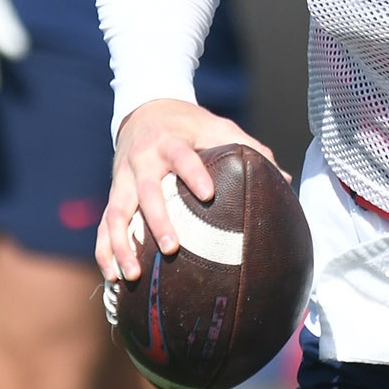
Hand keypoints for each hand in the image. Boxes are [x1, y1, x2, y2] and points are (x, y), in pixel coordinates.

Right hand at [96, 99, 278, 283]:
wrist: (145, 110)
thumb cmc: (189, 124)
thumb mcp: (218, 127)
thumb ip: (249, 147)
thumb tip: (284, 178)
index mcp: (171, 142)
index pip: (183, 157)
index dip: (194, 174)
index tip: (208, 194)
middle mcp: (143, 161)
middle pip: (146, 191)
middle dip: (157, 220)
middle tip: (172, 248)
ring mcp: (123, 179)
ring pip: (116, 213)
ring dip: (121, 244)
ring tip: (133, 274)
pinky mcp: (113, 194)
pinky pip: (104, 225)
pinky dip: (105, 250)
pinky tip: (113, 277)